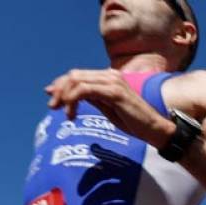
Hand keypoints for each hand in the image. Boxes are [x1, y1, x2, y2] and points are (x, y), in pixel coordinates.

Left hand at [45, 69, 175, 148]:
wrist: (153, 129)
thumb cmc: (134, 122)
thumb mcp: (108, 108)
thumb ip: (93, 99)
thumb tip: (73, 96)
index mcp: (108, 78)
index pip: (78, 75)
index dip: (61, 84)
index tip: (51, 96)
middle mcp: (110, 75)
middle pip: (74, 75)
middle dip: (59, 89)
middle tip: (52, 106)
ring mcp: (112, 82)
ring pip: (77, 81)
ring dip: (64, 96)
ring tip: (61, 111)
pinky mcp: (114, 92)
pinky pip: (84, 91)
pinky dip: (73, 100)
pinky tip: (71, 114)